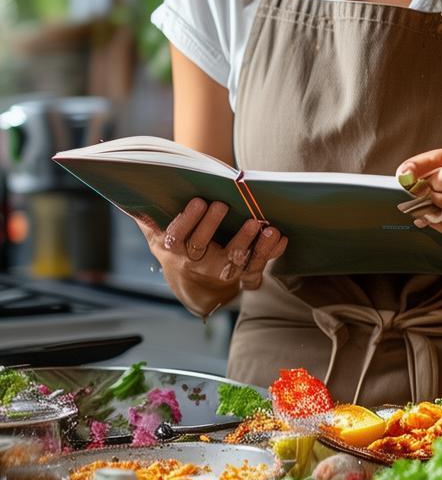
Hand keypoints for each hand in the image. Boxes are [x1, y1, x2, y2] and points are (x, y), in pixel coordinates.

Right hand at [133, 198, 287, 317]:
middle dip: (213, 227)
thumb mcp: (158, 236)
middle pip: (203, 250)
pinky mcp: (242, 279)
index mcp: (174, 252)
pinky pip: (257, 269)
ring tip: (261, 224)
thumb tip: (124, 190)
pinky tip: (279, 237)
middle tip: (224, 205)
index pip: (177, 238)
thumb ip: (148, 216)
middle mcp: (196, 266)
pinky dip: (270, 253)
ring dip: (249, 244)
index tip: (198, 201)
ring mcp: (221, 275)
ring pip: (234, 262)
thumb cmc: (177, 249)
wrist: (195, 289)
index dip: (188, 221)